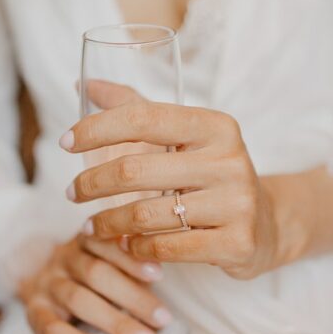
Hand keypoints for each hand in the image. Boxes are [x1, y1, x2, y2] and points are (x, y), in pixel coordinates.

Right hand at [17, 235, 171, 333]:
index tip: (159, 275)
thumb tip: (164, 275)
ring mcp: (46, 285)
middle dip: (133, 298)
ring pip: (79, 301)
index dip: (131, 258)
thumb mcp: (107, 257)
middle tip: (164, 320)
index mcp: (85, 239)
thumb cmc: (89, 271)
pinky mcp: (34, 312)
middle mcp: (63, 258)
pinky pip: (55, 330)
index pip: (107, 243)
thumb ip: (130, 263)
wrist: (33, 276)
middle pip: (96, 274)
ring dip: (116, 323)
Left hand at [61, 80, 281, 279]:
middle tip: (72, 193)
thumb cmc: (212, 176)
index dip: (96, 128)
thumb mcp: (184, 139)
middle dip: (91, 183)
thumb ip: (137, 110)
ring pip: (146, 215)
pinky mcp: (236, 242)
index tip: (65, 143)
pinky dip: (136, 248)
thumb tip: (86, 85)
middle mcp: (229, 160)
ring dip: (107, 222)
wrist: (267, 224)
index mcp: (216, 126)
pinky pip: (166, 248)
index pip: (142, 118)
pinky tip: (127, 245)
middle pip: (134, 170)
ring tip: (92, 226)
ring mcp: (236, 203)